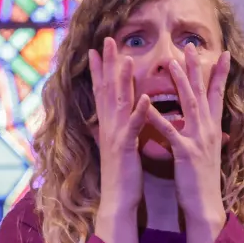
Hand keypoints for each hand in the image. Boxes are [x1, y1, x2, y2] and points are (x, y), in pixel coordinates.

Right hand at [88, 38, 148, 216]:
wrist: (117, 201)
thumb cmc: (121, 176)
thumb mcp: (116, 147)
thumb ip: (113, 129)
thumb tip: (103, 119)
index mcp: (108, 125)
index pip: (102, 92)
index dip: (99, 69)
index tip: (97, 49)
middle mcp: (109, 127)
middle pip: (106, 90)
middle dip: (106, 64)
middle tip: (106, 41)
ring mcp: (116, 136)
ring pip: (119, 103)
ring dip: (122, 81)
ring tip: (127, 58)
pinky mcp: (127, 148)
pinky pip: (134, 127)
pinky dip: (140, 111)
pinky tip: (146, 97)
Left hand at [143, 45, 230, 227]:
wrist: (205, 205)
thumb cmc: (201, 179)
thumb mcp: (205, 151)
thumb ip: (203, 133)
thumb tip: (202, 119)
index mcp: (212, 129)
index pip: (217, 95)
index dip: (220, 73)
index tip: (223, 53)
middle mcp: (208, 130)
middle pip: (203, 92)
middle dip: (197, 68)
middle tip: (190, 46)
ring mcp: (198, 140)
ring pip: (190, 105)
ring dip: (182, 83)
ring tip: (172, 63)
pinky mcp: (185, 153)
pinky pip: (170, 132)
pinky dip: (159, 118)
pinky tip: (147, 106)